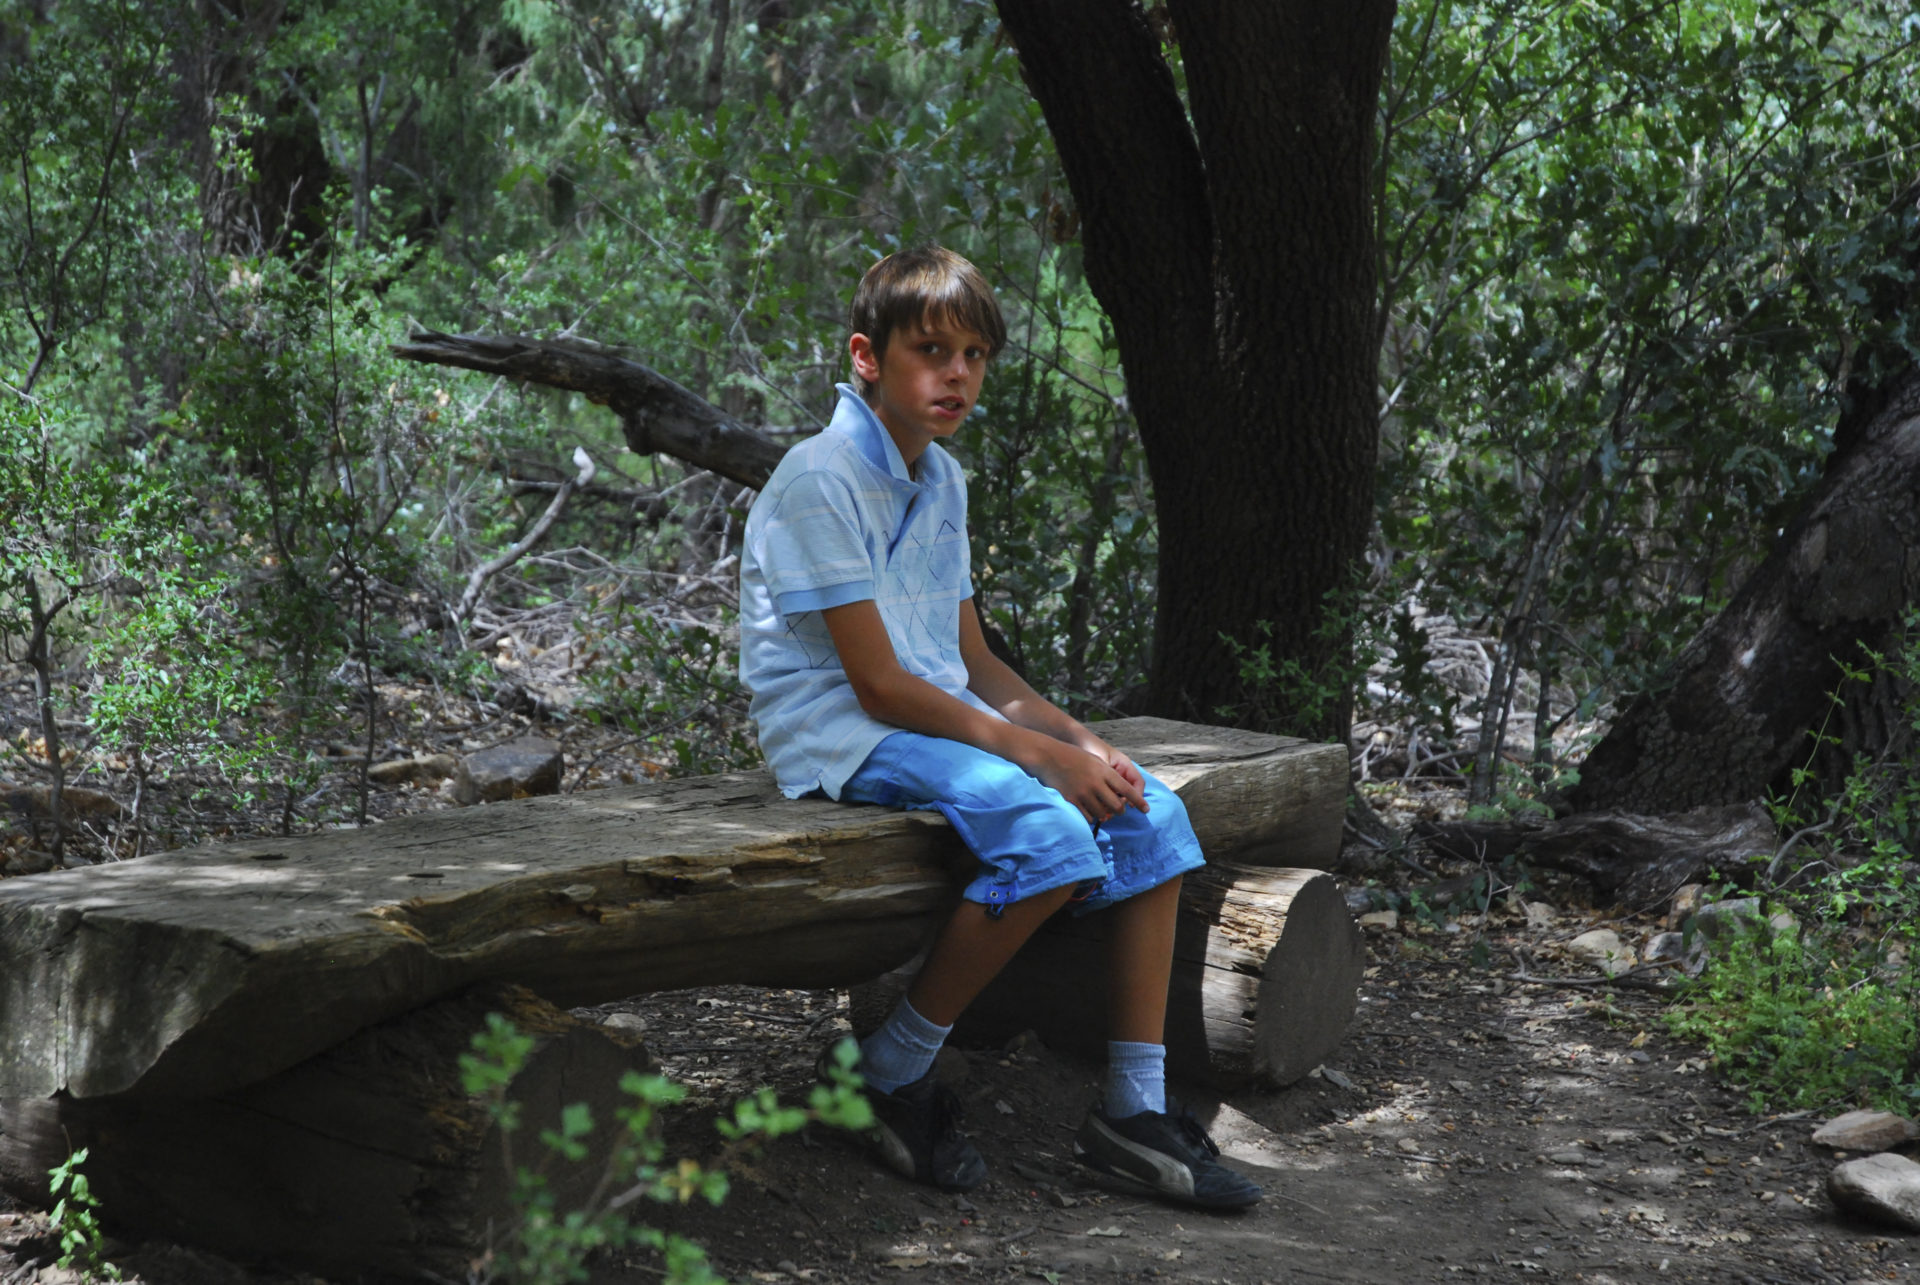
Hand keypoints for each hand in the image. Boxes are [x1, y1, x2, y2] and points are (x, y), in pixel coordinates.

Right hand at [1025, 735, 1147, 824]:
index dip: (1139, 801)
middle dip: (1120, 811)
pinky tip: (1089, 812)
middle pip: (1117, 806)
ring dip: (1105, 815)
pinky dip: (1092, 817)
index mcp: (1104, 771)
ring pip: (1103, 813)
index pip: (1128, 789)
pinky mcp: (1072, 801)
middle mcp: (1096, 783)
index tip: (1146, 810)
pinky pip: (1088, 817)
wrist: (1047, 755)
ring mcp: (1084, 793)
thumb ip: (1107, 776)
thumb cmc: (1072, 756)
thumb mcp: (1094, 761)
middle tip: (1118, 810)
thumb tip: (1120, 793)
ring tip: (1102, 811)